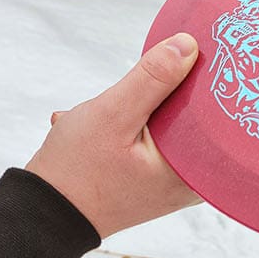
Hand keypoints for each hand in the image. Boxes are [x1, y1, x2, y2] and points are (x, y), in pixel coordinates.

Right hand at [23, 32, 202, 238]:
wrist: (44, 213)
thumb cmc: (76, 169)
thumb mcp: (112, 113)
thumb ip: (152, 78)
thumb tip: (188, 44)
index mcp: (193, 171)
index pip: (213, 108)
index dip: (199, 74)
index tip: (187, 48)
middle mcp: (192, 181)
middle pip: (190, 115)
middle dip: (159, 92)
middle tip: (131, 88)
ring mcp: (173, 182)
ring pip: (168, 124)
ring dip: (139, 108)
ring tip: (108, 111)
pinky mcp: (154, 179)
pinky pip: (153, 139)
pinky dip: (130, 125)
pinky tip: (100, 123)